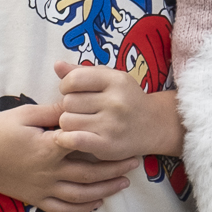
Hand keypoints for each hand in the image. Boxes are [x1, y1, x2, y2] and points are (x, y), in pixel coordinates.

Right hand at [0, 100, 133, 211]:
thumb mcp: (25, 114)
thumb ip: (54, 111)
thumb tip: (78, 102)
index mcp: (48, 148)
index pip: (84, 147)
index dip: (107, 145)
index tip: (125, 139)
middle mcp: (48, 172)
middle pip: (89, 175)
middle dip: (114, 170)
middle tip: (135, 163)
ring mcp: (41, 188)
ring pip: (80, 195)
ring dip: (104, 190)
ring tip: (123, 184)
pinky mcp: (34, 198)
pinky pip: (62, 209)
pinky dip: (82, 207)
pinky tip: (96, 202)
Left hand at [52, 61, 179, 159]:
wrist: (154, 125)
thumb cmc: (126, 98)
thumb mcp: (110, 78)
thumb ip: (82, 72)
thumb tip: (56, 65)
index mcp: (116, 80)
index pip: (73, 79)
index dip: (66, 86)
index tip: (74, 92)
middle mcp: (116, 102)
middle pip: (68, 102)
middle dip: (70, 106)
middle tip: (82, 110)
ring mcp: (113, 125)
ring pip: (67, 121)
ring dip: (69, 124)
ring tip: (83, 123)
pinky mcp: (108, 145)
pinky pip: (73, 140)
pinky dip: (66, 139)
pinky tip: (70, 138)